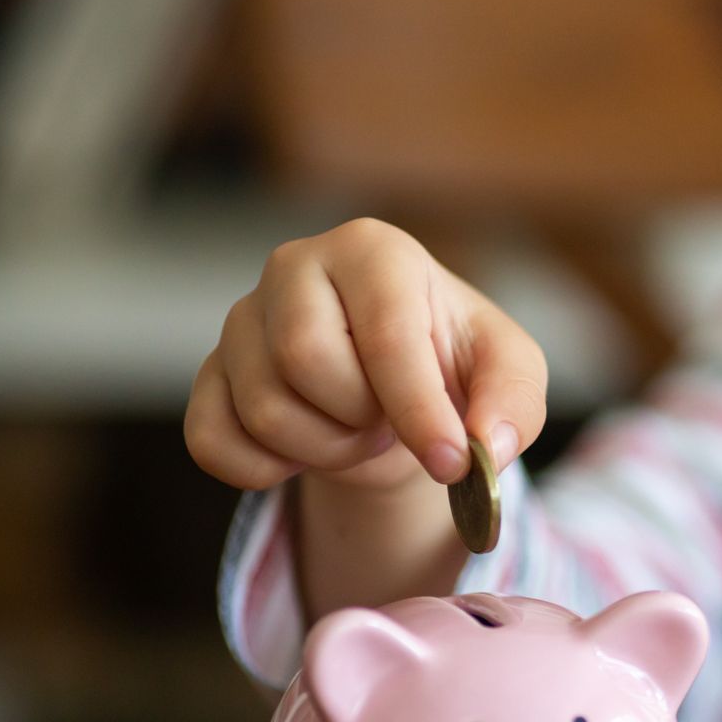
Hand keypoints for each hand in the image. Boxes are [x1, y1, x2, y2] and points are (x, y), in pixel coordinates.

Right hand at [185, 217, 548, 494]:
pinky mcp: (208, 373)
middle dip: (362, 419)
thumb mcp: (506, 370)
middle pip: (306, 361)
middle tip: (391, 422)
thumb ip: (514, 402)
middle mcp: (294, 266)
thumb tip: (489, 445)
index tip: (452, 462)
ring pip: (264, 409)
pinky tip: (305, 452)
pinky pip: (212, 441)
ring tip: (359, 428)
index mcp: (373, 250)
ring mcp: (240, 319)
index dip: (418, 408)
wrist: (393, 389)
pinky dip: (266, 471)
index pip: (383, 331)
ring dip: (327, 450)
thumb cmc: (451, 363)